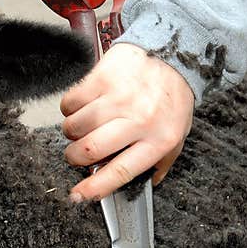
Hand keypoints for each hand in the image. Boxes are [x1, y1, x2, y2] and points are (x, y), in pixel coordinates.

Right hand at [60, 43, 194, 200]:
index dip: (94, 187)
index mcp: (158, 140)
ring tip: (83, 126)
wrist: (173, 52)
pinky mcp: (102, 78)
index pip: (120, 172)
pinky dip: (69, 108)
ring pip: (75, 127)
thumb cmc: (172, 96)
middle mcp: (138, 120)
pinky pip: (70, 102)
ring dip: (72, 132)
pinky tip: (82, 106)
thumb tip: (148, 184)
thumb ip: (162, 161)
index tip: (78, 195)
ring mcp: (119, 98)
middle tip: (77, 154)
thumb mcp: (177, 134)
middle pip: (90, 150)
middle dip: (75, 158)